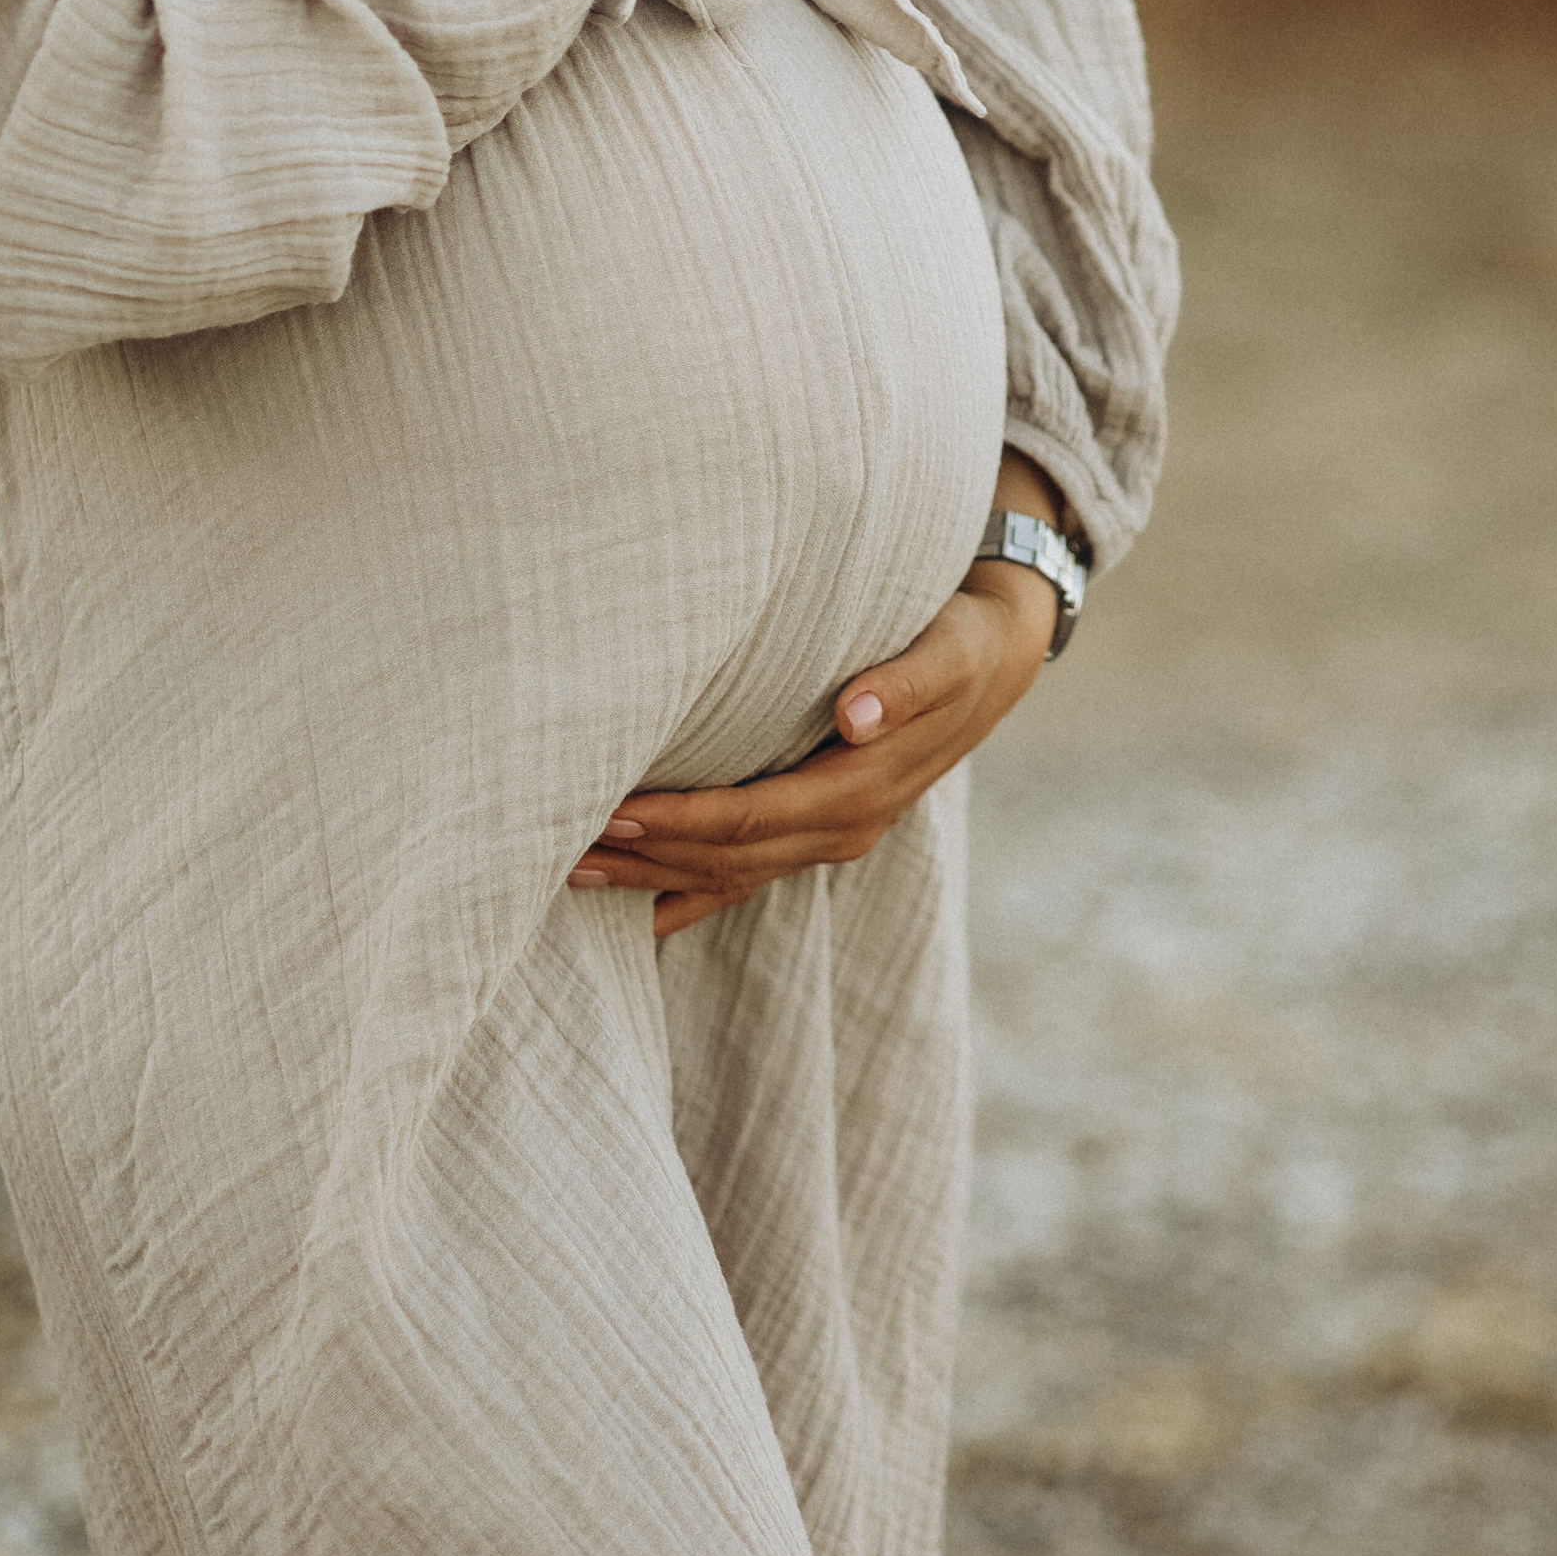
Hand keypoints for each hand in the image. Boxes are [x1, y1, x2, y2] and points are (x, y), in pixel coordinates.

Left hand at [566, 559, 1057, 940]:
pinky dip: (691, 896)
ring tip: (571, 872)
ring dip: (652, 879)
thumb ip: (905, 683)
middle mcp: (842, 827)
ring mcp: (830, 837)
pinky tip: (639, 912)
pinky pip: (746, 877)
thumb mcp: (948, 651)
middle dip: (646, 858)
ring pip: (727, 874)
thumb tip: (856, 713)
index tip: (613, 814)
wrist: (996, 662)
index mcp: (862, 791)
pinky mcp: (819, 828)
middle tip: (560, 847)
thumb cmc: (960, 643)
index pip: (751, 820)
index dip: (680, 821)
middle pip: (726, 858)